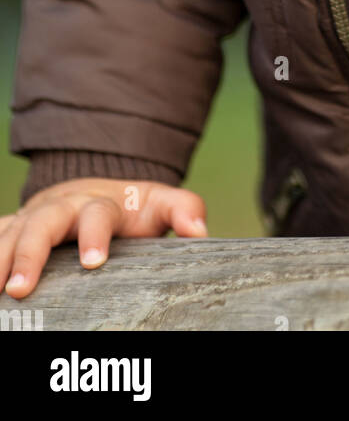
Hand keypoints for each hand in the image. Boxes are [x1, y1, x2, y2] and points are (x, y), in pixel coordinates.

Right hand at [1, 177, 208, 298]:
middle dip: (30, 254)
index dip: (95, 235)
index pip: (97, 215)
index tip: (94, 262)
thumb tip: (199, 231)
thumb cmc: (129, 207)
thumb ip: (182, 210)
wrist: (91, 188)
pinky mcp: (13, 227)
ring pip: (10, 231)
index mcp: (99, 203)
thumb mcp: (158, 203)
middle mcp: (61, 207)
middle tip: (20, 290)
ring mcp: (32, 216)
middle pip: (42, 224)